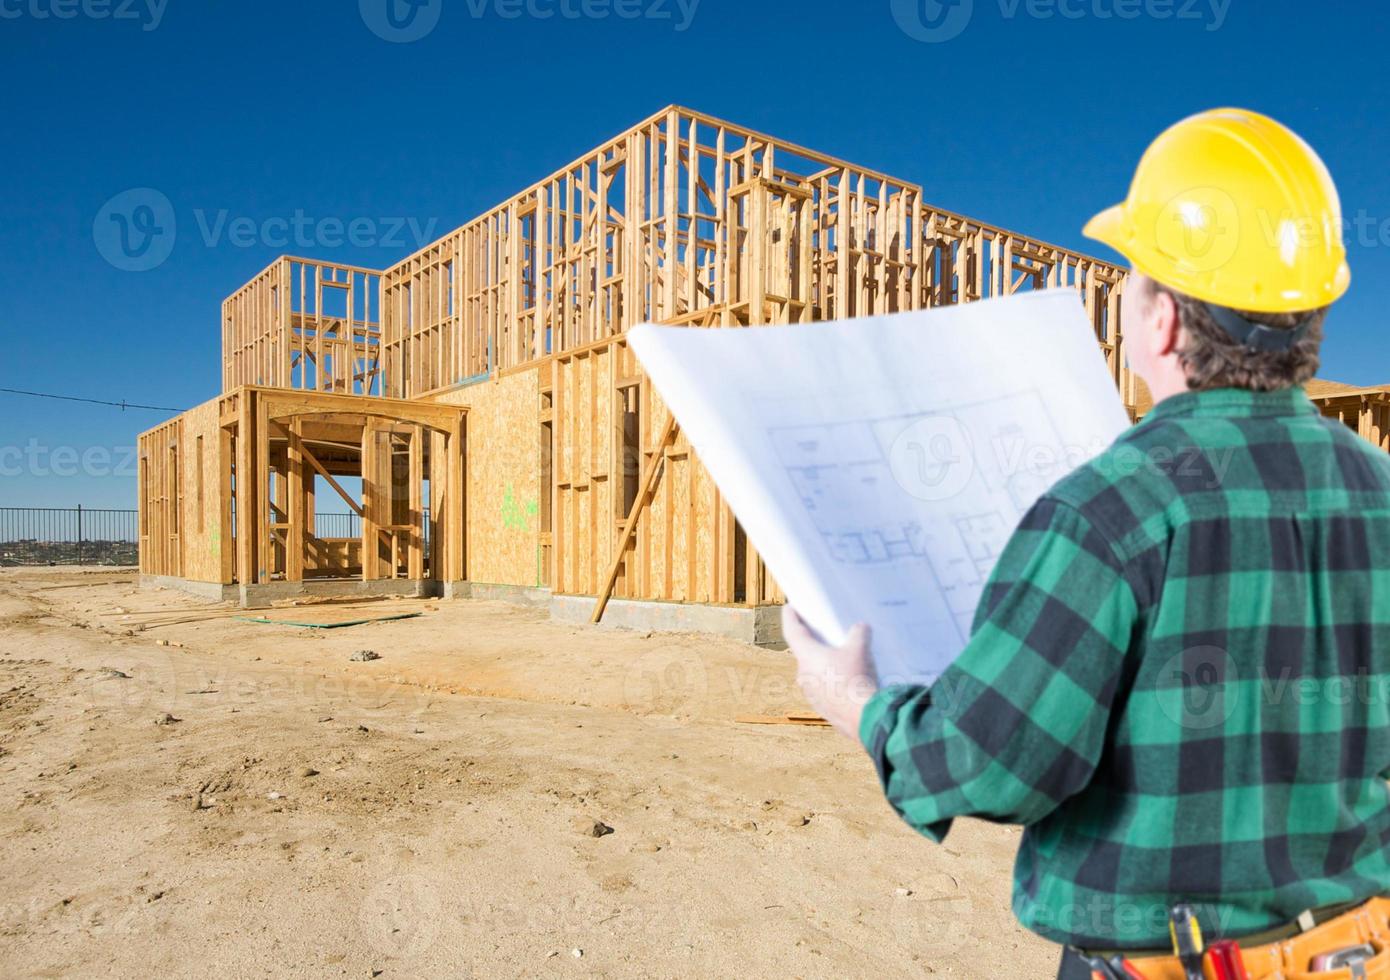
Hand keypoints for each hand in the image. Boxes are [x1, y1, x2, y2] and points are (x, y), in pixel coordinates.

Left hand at [782, 606, 877, 740]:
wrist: (863, 717)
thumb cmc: (856, 678)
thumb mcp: (860, 650)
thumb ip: (859, 634)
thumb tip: (861, 628)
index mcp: (807, 655)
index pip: (792, 631)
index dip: (790, 617)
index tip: (789, 608)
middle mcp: (803, 673)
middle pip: (804, 651)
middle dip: (812, 641)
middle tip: (821, 630)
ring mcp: (810, 692)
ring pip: (814, 671)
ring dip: (823, 663)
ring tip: (840, 656)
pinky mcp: (821, 706)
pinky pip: (823, 688)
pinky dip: (831, 680)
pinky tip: (847, 679)